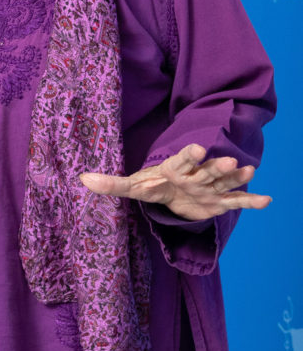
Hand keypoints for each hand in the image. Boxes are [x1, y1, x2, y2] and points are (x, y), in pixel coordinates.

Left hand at [79, 143, 271, 220]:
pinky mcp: (219, 202)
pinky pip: (237, 202)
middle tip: (227, 161)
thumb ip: (111, 184)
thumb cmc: (153, 184)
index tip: (198, 148)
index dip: (189, 155)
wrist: (175, 190)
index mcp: (175, 169)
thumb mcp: (133, 185)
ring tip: (248, 170)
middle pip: (205, 171)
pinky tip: (267, 200)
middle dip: (215, 167)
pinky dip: (251, 201)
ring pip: (223, 182)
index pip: (182, 160)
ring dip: (235, 179)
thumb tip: (82, 180)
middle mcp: (195, 176)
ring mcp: (209, 188)